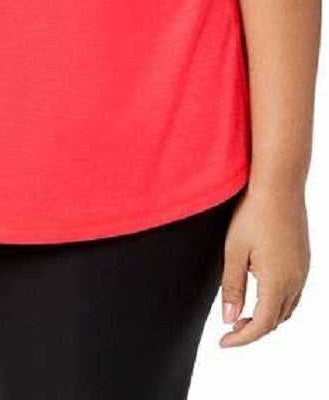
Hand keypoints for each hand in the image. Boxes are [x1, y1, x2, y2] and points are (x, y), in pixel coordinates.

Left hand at [219, 181, 309, 346]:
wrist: (279, 185)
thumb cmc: (253, 213)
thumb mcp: (234, 251)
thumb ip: (232, 287)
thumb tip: (229, 319)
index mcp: (278, 282)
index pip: (262, 325)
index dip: (242, 338)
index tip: (223, 342)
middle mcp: (296, 280)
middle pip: (277, 320)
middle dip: (254, 329)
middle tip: (230, 329)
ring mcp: (303, 270)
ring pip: (288, 308)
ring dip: (267, 316)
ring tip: (242, 313)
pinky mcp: (304, 259)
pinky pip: (294, 292)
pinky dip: (277, 301)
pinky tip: (260, 290)